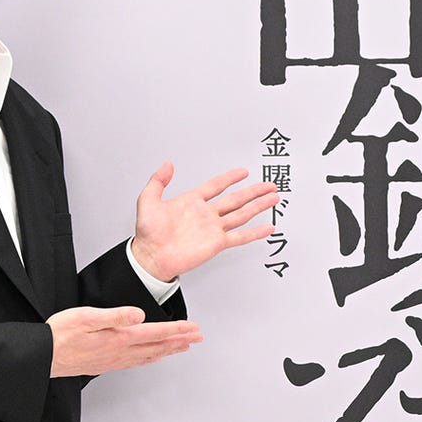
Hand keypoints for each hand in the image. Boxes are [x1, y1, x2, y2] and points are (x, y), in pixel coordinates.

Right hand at [47, 305, 202, 376]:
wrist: (43, 357)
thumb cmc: (60, 335)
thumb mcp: (86, 317)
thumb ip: (115, 315)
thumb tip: (139, 314)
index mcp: (119, 337)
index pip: (156, 332)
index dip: (177, 329)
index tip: (194, 328)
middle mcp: (121, 351)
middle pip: (158, 345)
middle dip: (180, 340)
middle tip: (198, 338)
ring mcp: (115, 360)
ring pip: (150, 355)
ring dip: (169, 350)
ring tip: (183, 347)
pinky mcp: (107, 364)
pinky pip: (137, 362)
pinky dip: (151, 358)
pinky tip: (153, 357)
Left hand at [130, 163, 280, 281]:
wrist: (151, 257)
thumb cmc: (148, 234)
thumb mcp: (147, 200)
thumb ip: (158, 181)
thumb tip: (167, 164)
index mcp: (191, 202)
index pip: (216, 186)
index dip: (229, 178)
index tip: (242, 172)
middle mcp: (205, 215)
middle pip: (236, 199)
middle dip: (254, 191)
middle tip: (268, 185)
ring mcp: (213, 229)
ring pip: (242, 214)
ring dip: (258, 206)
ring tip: (273, 198)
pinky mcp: (217, 243)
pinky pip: (240, 236)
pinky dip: (255, 233)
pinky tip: (267, 228)